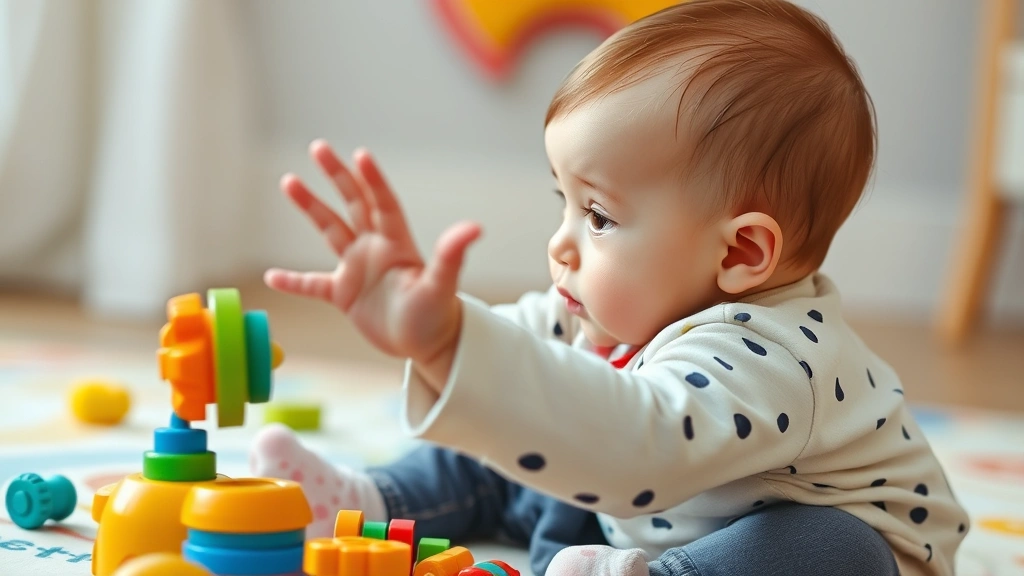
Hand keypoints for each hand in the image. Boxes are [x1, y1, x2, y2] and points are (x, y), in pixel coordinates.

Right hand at [265, 140, 480, 379]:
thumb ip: (451, 255)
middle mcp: (375, 248)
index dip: (373, 180)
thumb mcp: (443, 284)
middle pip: (353, 203)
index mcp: (397, 242)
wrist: (428, 344)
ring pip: (330, 230)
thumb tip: (474, 228)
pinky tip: (272, 276)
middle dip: (337, 175)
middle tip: (318, 147)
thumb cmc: (438, 314)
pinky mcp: (345, 295)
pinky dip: (293, 281)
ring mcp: (357, 269)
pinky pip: (313, 284)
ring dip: (311, 207)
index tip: (361, 154)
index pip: (382, 203)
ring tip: (289, 181)